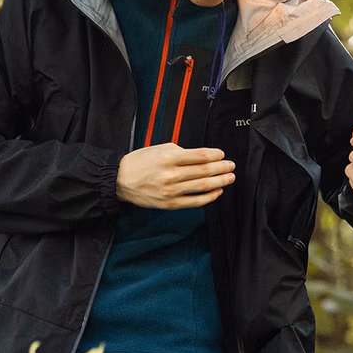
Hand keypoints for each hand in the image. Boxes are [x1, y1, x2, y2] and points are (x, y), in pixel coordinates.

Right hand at [116, 143, 235, 208]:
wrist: (121, 180)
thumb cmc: (140, 162)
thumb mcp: (159, 148)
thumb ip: (180, 151)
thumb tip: (200, 157)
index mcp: (168, 157)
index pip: (200, 156)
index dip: (215, 155)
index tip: (221, 154)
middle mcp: (171, 174)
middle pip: (204, 171)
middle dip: (222, 168)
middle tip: (231, 165)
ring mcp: (171, 190)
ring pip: (203, 186)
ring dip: (220, 181)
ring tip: (229, 177)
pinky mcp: (170, 203)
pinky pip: (195, 201)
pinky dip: (209, 197)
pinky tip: (217, 191)